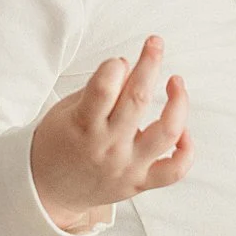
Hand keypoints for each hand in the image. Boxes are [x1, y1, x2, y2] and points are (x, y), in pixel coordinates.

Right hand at [30, 36, 191, 230]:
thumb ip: (97, 89)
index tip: (117, 60)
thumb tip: (127, 65)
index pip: (104, 88)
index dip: (114, 66)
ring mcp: (127, 166)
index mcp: (84, 126)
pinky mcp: (140, 182)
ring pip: (166, 132)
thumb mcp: (66, 110)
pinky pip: (175, 169)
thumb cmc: (58, 144)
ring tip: (176, 82)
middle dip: (150, 63)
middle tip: (155, 44)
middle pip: (138, 99)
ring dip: (178, 102)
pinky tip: (182, 131)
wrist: (49, 192)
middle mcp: (108, 146)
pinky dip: (186, 149)